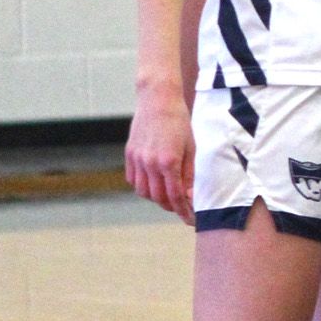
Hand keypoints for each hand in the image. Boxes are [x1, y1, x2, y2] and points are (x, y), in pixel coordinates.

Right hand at [124, 87, 195, 223]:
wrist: (157, 101)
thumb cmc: (179, 123)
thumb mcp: (191, 148)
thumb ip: (189, 174)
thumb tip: (190, 196)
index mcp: (169, 162)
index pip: (175, 196)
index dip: (183, 211)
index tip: (190, 219)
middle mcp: (150, 163)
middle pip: (158, 197)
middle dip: (171, 207)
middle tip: (181, 208)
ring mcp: (137, 159)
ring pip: (143, 192)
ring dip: (156, 198)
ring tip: (168, 197)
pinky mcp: (129, 155)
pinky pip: (133, 180)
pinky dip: (143, 187)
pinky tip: (153, 185)